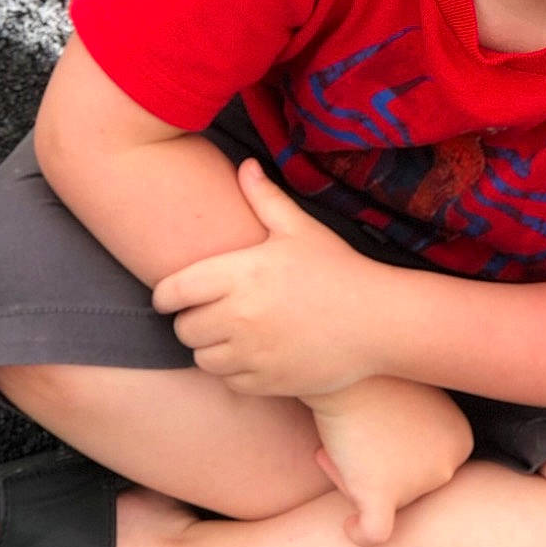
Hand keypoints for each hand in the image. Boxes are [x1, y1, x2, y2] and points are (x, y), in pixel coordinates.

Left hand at [151, 159, 383, 395]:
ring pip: (202, 358)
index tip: (171, 296)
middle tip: (206, 313)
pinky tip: (251, 354)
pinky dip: (233, 371)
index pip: (172, 291)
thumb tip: (245, 165)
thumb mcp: (301, 229)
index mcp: (240, 274)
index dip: (165, 295)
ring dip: (209, 347)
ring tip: (227, 335)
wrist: (380, 321)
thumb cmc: (339, 270)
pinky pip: (229, 381)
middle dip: (189, 320)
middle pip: (183, 328)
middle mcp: (240, 315)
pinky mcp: (268, 381)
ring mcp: (253, 352)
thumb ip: (265, 199)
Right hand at [309, 378, 473, 546]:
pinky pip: (374, 532)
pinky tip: (348, 526)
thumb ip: (421, 430)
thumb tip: (404, 454)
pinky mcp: (383, 493)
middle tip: (355, 433)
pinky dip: (360, 533)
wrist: (345, 359)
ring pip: (382, 502)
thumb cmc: (375, 374)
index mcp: (461, 441)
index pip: (425, 470)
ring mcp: (420, 482)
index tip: (378, 426)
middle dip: (376, 468)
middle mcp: (448, 465)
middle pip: (406, 489)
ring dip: (358, 481)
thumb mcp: (416, 395)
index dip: (397, 455)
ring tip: (343, 443)